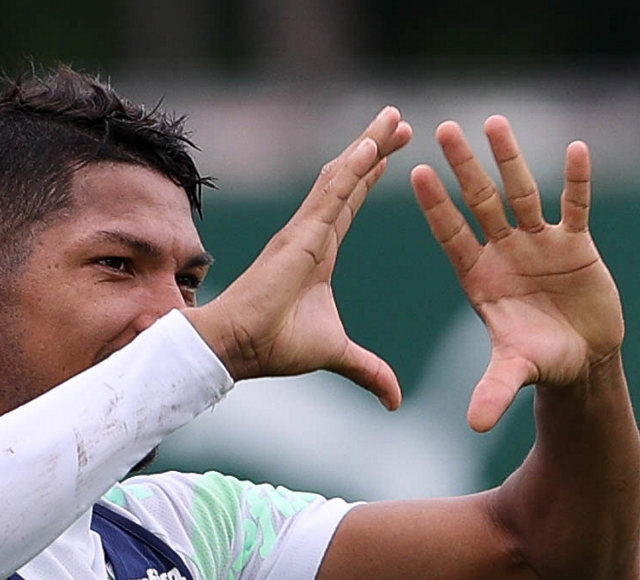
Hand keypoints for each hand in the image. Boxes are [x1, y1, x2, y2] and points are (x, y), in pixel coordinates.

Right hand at [185, 106, 410, 409]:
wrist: (239, 347)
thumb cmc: (276, 345)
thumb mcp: (337, 355)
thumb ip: (367, 370)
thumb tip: (395, 401)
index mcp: (320, 253)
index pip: (350, 206)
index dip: (371, 178)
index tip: (393, 153)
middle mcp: (312, 234)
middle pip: (349, 181)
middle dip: (375, 149)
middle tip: (400, 120)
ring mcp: (306, 231)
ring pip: (342, 178)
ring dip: (369, 147)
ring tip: (393, 118)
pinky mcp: (301, 236)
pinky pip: (332, 195)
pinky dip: (353, 170)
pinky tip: (373, 147)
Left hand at [411, 116, 623, 431]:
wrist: (581, 358)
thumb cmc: (539, 362)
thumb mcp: (516, 372)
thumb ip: (495, 390)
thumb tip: (473, 425)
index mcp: (478, 277)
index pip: (451, 233)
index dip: (436, 205)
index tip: (414, 172)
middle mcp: (504, 253)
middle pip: (480, 202)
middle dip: (464, 168)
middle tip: (444, 128)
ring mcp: (540, 244)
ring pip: (523, 193)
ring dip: (511, 159)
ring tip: (495, 121)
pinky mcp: (577, 244)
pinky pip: (576, 207)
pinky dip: (577, 182)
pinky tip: (576, 149)